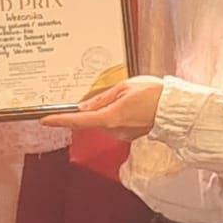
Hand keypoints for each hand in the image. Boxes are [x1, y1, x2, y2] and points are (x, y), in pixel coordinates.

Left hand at [41, 75, 163, 141]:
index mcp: (111, 117)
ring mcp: (123, 134)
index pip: (79, 120)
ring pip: (105, 120)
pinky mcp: (130, 134)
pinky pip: (117, 122)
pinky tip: (134, 104)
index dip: (60, 120)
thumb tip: (83, 106)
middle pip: (93, 118)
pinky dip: (119, 113)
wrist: (177, 109)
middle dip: (96, 105)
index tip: (45, 120)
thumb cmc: (153, 94)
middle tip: (115, 92)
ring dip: (110, 108)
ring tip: (130, 95)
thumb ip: (101, 98)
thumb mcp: (124, 87)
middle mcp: (115, 130)